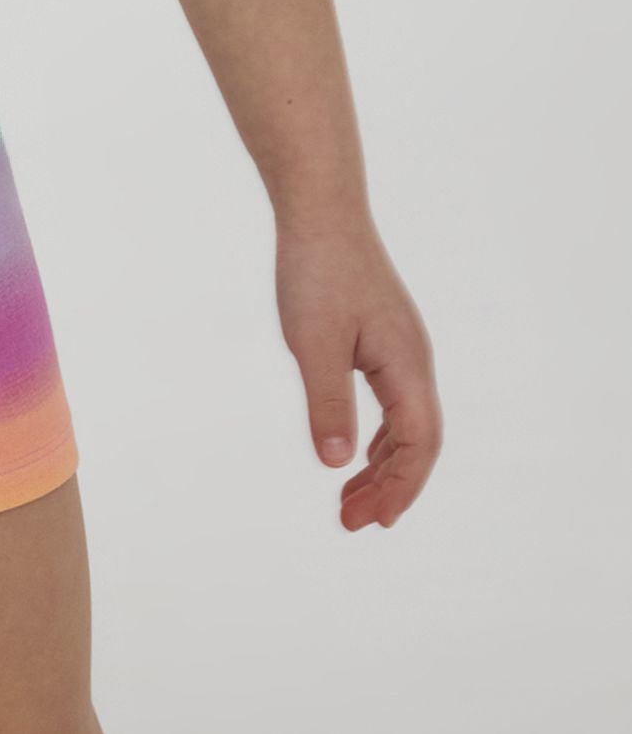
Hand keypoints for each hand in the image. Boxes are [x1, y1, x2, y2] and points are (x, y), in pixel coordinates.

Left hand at [274, 214, 442, 530]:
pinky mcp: (383, 336)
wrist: (321, 210)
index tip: (369, 522)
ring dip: (383, 464)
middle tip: (352, 522)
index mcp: (407, 366)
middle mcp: (414, 360)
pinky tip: (355, 449)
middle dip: (390, 487)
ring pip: (406, 423)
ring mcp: (401, 347)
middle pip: (418, 442)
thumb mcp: (314, 344)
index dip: (398, 489)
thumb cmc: (317, 272)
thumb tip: (336, 463)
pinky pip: (393, 400)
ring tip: (348, 497)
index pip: (418, 446)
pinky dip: (379, 434)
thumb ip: (328, 404)